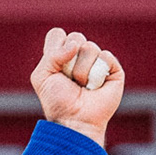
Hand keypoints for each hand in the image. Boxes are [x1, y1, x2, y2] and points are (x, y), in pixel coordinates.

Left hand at [30, 28, 123, 146]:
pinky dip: (98, 73)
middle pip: (75, 37)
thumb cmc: (57, 102)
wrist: (75, 120)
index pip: (57, 34)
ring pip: (90, 47)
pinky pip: (105, 56)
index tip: (55, 69)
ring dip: (82, 71)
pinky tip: (96, 87)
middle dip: (69, 60)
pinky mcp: (113, 69)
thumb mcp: (41, 77)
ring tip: (83, 86)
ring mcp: (97, 61)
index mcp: (61, 54)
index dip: (55, 48)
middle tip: (70, 80)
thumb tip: (77, 45)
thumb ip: (51, 54)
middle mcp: (79, 55)